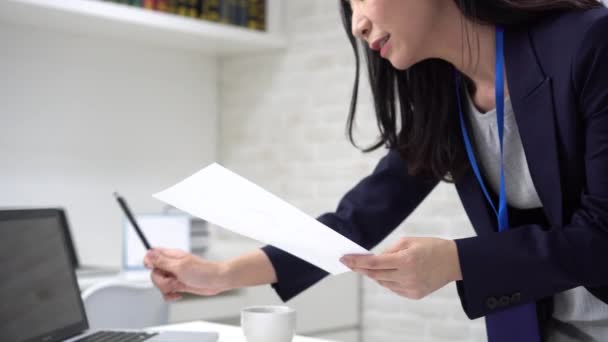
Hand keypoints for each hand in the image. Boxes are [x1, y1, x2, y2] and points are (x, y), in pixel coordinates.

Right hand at [143, 248, 230, 300]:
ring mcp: (174, 275)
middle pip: (154, 273)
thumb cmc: (203, 271)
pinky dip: (169, 295)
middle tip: (172, 280)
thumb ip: (162, 261)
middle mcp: (171, 265)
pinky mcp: (178, 285)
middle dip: (160, 280)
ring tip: (178, 286)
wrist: (216, 281)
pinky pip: (166, 292)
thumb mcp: (179, 266)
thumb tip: (148, 254)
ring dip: (166, 288)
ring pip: (159, 284)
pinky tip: (177, 295)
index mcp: (171, 256)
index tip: (153, 268)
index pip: (152, 254)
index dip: (149, 262)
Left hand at [340, 237, 461, 299]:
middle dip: (361, 269)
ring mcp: (411, 288)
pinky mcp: (414, 295)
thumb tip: (371, 260)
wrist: (454, 261)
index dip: (356, 262)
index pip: (374, 264)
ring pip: (383, 283)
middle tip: (350, 263)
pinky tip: (391, 273)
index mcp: (406, 260)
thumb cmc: (430, 247)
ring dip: (375, 275)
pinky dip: (388, 280)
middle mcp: (408, 276)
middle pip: (375, 275)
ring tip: (373, 266)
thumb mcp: (408, 241)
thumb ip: (388, 251)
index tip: (344, 259)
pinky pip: (393, 288)